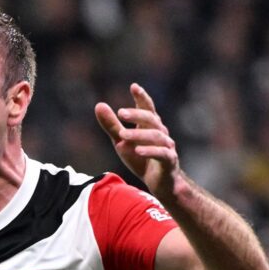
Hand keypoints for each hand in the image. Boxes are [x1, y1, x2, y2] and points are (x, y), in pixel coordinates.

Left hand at [94, 83, 179, 198]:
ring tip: (122, 135)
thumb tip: (99, 105)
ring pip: (156, 136)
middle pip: (151, 119)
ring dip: (138, 134)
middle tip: (121, 113)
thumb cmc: (141, 158)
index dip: (142, 97)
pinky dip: (150, 151)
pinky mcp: (169, 161)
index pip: (148, 108)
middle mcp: (161, 133)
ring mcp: (167, 147)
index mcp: (150, 126)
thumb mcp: (122, 141)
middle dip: (137, 114)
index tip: (134, 86)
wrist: (160, 183)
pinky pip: (162, 154)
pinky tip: (137, 151)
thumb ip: (111, 125)